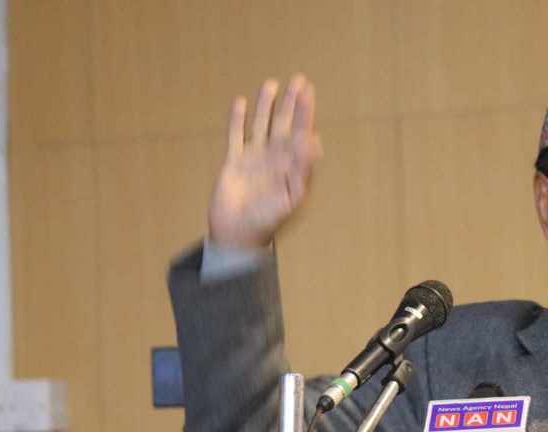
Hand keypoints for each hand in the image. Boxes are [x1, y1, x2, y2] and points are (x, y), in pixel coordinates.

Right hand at [208, 75, 320, 247]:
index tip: (308, 92)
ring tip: (271, 84)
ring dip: (266, 105)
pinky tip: (240, 102)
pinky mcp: (234, 162)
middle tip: (298, 80)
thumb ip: (303, 168)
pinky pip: (235, 136)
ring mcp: (254, 158)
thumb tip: (314, 140)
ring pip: (260, 125)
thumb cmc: (270, 220)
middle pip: (284, 124)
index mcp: (293, 165)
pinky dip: (237, 119)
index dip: (305, 112)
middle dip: (291, 103)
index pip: (302, 133)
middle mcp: (275, 158)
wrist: (239, 235)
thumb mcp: (292, 195)